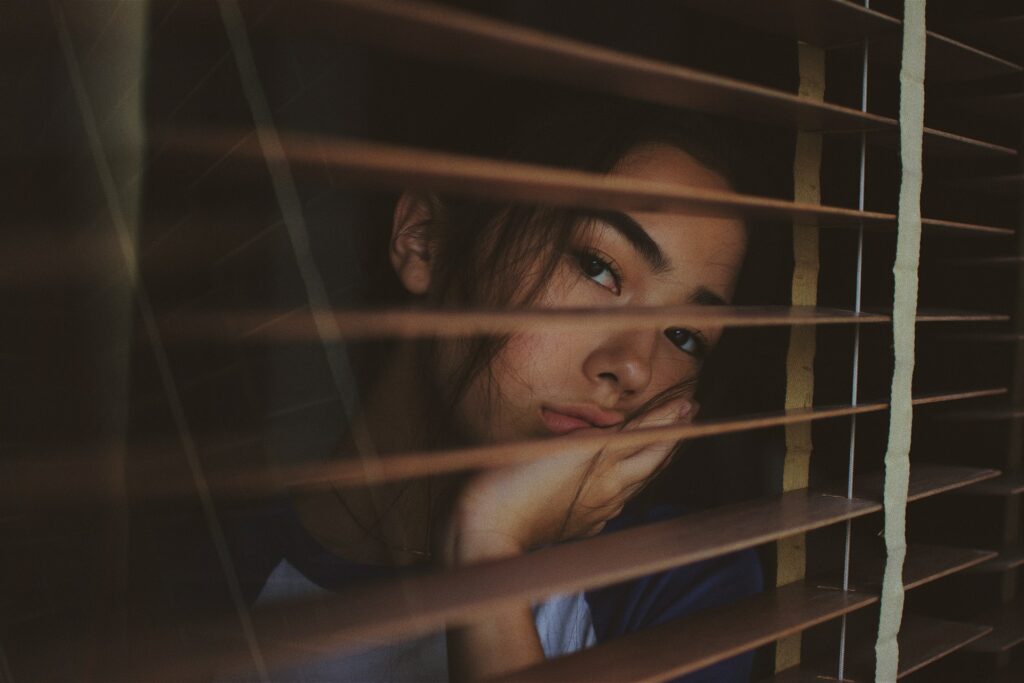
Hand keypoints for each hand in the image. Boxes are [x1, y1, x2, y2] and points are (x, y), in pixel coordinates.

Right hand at [438, 398, 696, 564]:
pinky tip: (622, 485)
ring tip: (662, 442)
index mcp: (605, 467)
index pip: (649, 436)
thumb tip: (637, 428)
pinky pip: (614, 502)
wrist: (487, 536)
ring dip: (652, 459)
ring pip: (635, 482)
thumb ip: (598, 435)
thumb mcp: (560, 447)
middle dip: (670, 437)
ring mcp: (595, 511)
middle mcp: (608, 491)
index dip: (670, 418)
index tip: (689, 402)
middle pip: (650, 460)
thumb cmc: (514, 486)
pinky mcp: (579, 525)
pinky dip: (626, 484)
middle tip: (687, 416)